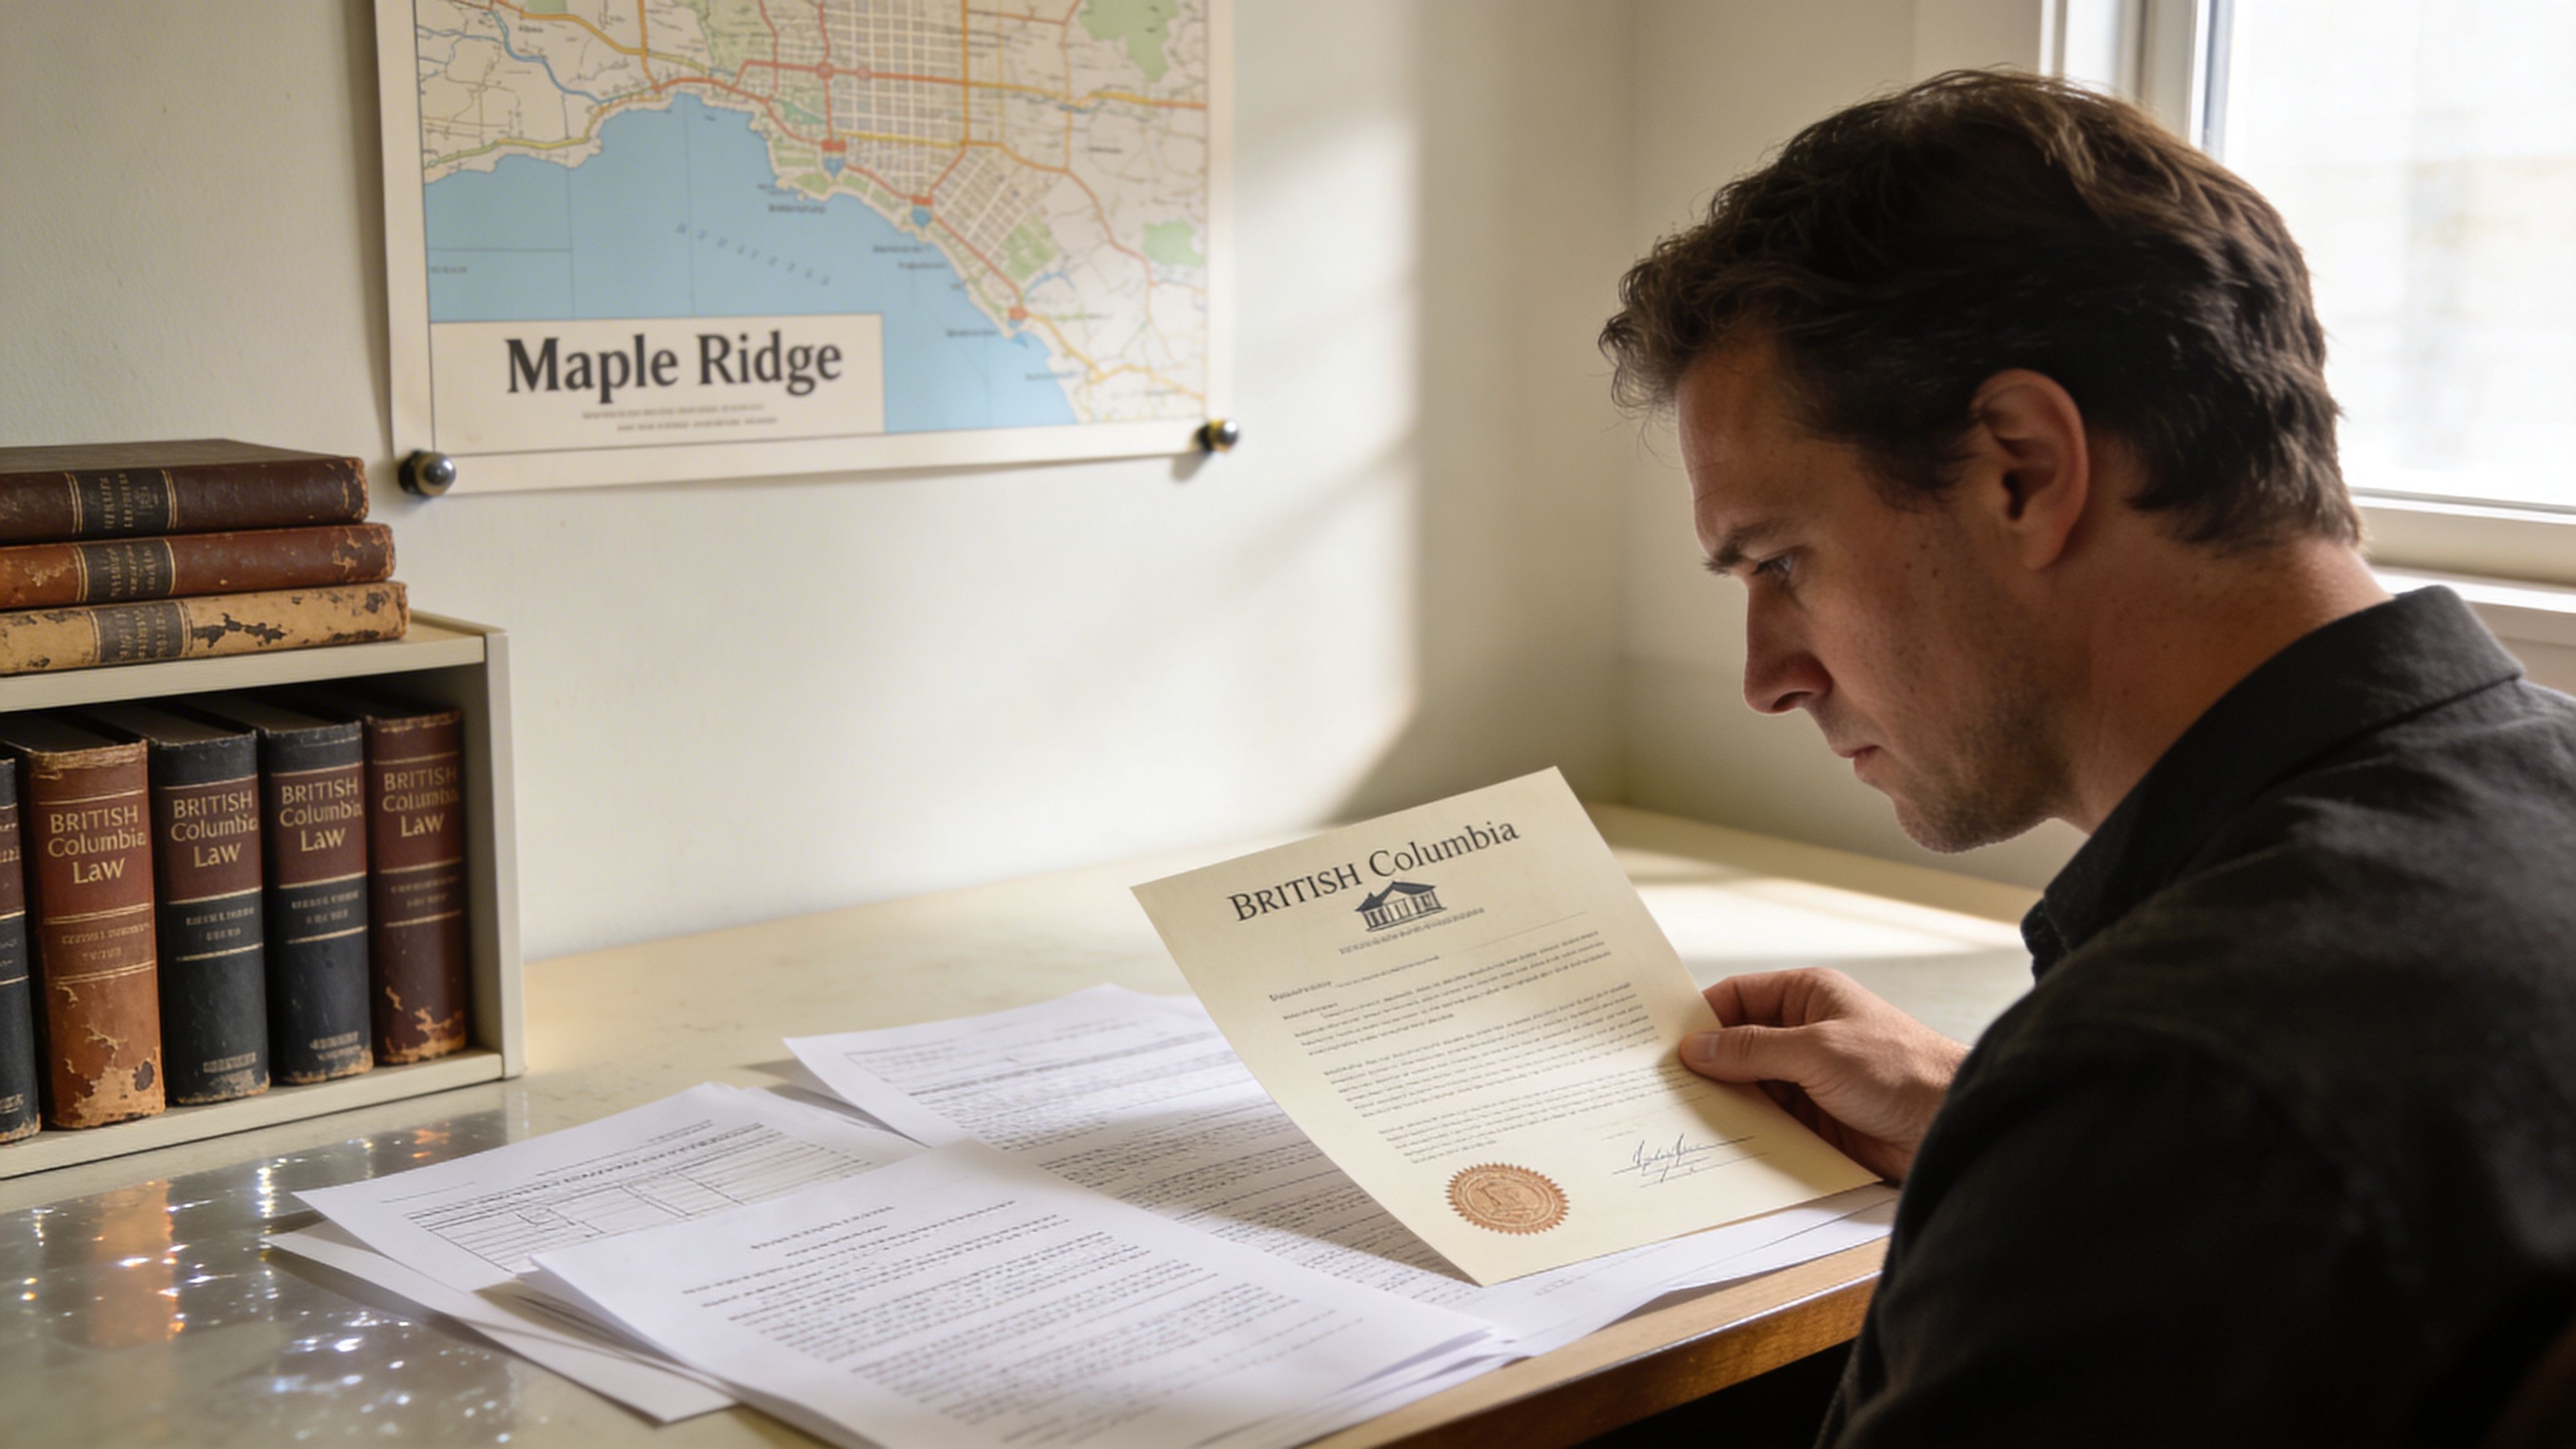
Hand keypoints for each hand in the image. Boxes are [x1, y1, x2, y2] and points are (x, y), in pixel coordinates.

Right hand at [1680, 968, 1965, 1182]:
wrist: (1949, 1123)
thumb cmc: (1900, 1069)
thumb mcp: (1818, 1050)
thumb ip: (1754, 1049)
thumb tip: (1697, 1048)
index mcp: (1807, 996)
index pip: (1738, 998)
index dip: (1700, 1018)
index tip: (1661, 1042)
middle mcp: (1804, 1033)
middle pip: (1738, 1045)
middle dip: (1706, 1065)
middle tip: (1660, 1086)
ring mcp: (1809, 1078)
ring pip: (1749, 1086)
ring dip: (1723, 1101)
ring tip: (1679, 1117)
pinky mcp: (1815, 1119)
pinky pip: (1767, 1120)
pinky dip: (1744, 1130)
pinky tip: (1718, 1142)